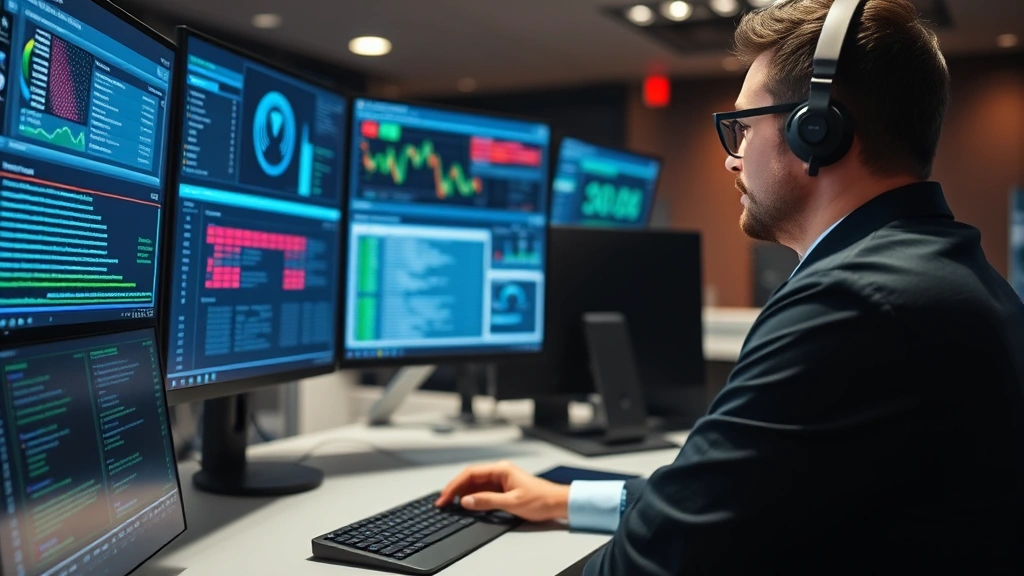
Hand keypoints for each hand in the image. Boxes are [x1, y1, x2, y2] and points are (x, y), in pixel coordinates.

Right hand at [435, 460, 569, 521]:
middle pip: (471, 478)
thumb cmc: (541, 500)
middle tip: (442, 502)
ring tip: (450, 504)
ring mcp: (502, 480)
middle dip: (455, 489)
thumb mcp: (512, 503)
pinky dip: (473, 497)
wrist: (557, 503)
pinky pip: (483, 491)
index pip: (470, 473)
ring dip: (463, 493)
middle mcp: (500, 471)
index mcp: (501, 469)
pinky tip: (467, 504)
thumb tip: (467, 501)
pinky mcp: (504, 488)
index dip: (454, 485)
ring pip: (476, 484)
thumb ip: (487, 502)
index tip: (444, 497)